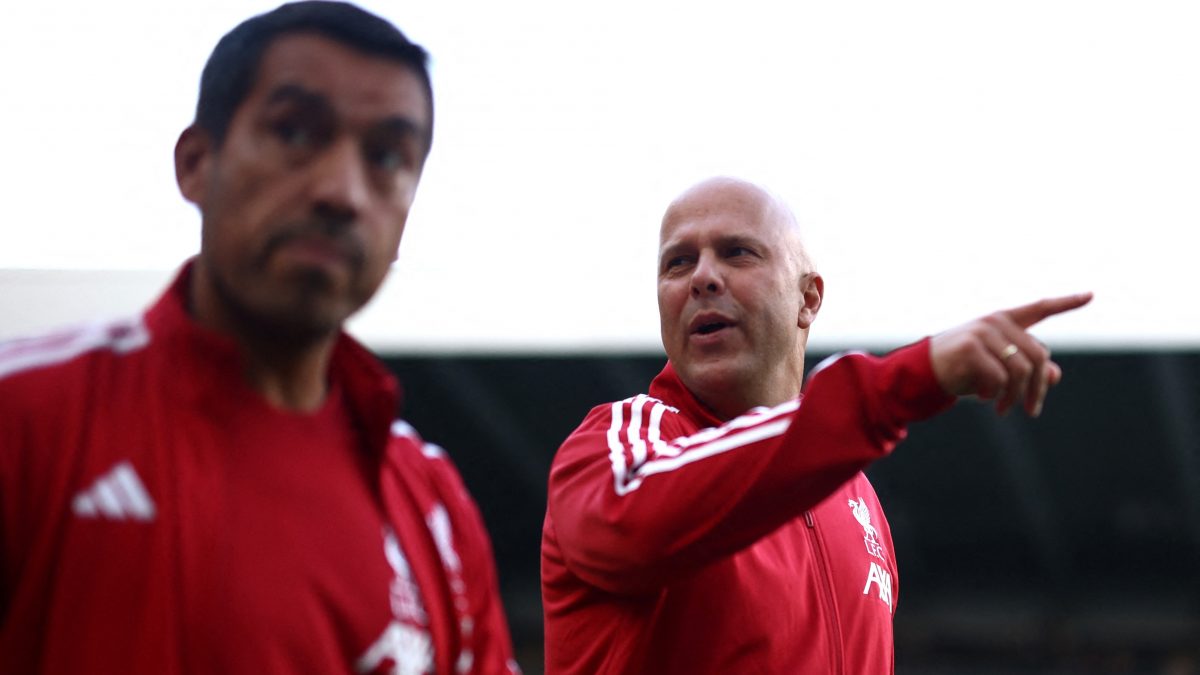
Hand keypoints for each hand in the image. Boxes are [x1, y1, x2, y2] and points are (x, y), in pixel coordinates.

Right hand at [929, 292, 1092, 415]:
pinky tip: (983, 398)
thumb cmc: (962, 370)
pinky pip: (998, 377)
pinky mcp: (971, 346)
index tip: (1091, 295)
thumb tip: (1055, 375)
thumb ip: (1027, 369)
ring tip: (1003, 409)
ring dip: (1015, 397)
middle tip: (1032, 410)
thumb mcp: (997, 369)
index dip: (1066, 303)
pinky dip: (994, 394)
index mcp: (1005, 321)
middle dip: (1038, 388)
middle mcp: (996, 321)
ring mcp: (983, 331)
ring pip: (1020, 370)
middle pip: (1038, 356)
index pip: (1040, 308)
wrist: (923, 372)